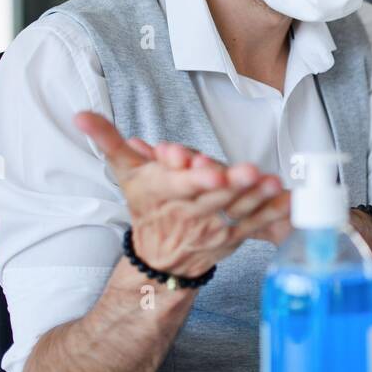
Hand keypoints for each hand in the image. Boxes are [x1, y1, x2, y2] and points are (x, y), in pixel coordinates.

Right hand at [74, 112, 292, 278]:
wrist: (160, 257)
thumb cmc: (148, 206)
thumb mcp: (125, 172)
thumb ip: (108, 140)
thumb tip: (81, 114)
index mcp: (166, 193)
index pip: (180, 184)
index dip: (193, 177)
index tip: (204, 168)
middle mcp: (192, 212)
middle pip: (214, 197)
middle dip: (231, 184)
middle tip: (251, 171)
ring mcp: (216, 227)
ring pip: (239, 210)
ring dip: (258, 197)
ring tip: (273, 182)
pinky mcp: (236, 235)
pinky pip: (258, 224)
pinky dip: (275, 214)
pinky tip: (289, 200)